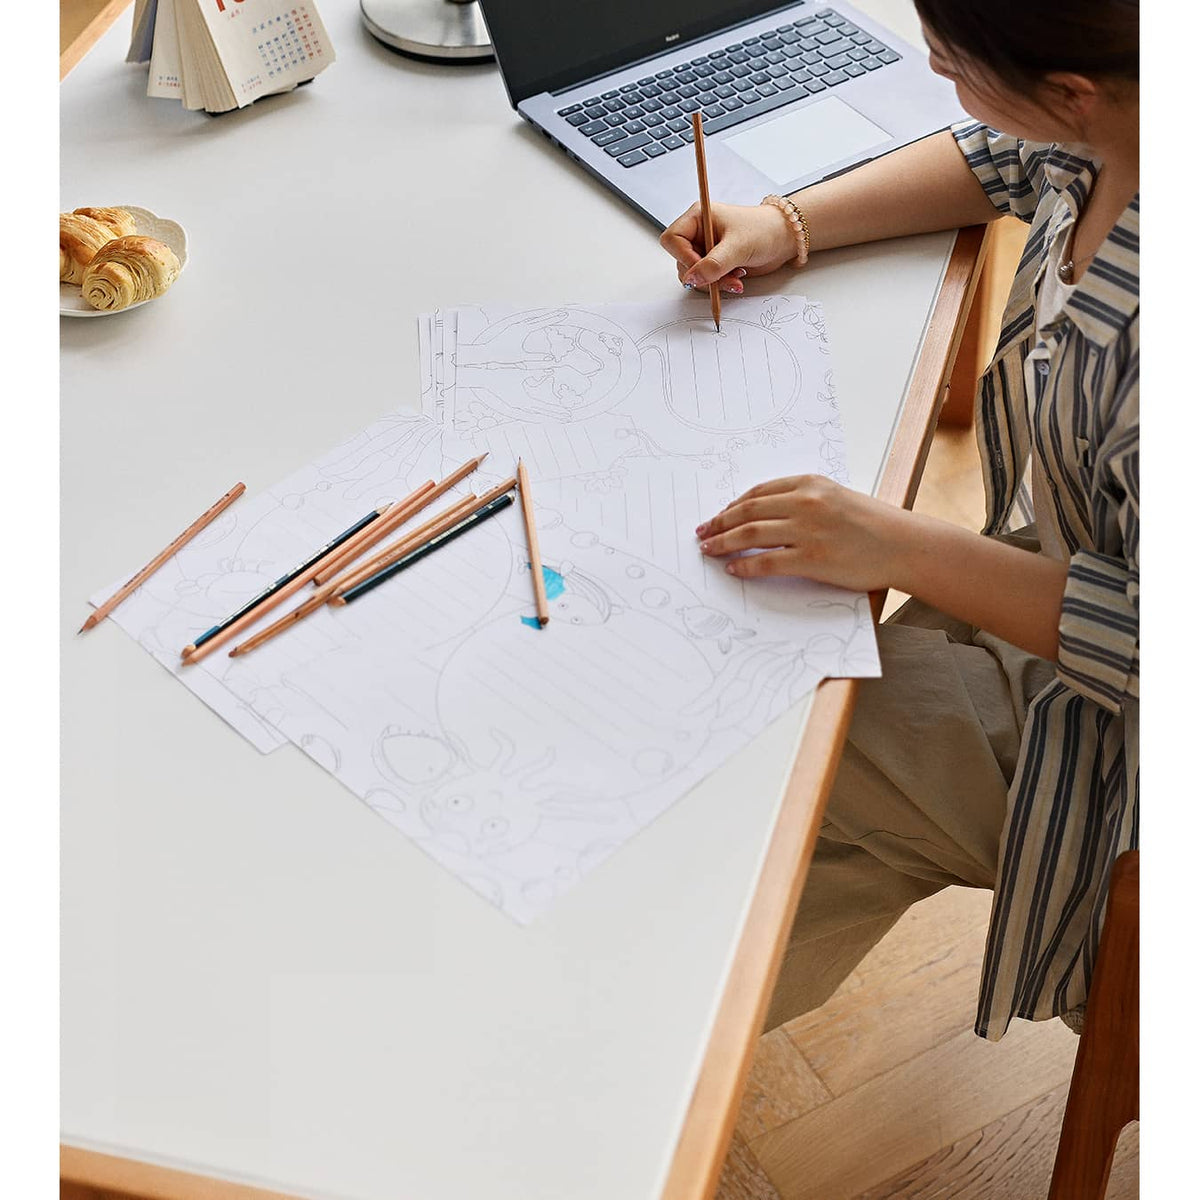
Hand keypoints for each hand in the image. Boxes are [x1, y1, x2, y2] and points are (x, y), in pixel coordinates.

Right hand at [659, 201, 798, 292]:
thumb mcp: (737, 246)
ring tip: (735, 279)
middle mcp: (698, 233)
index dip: (683, 257)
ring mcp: (705, 249)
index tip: (701, 269)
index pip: (672, 240)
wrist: (784, 239)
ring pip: (693, 276)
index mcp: (698, 217)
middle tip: (723, 277)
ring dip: (713, 283)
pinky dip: (719, 286)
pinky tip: (736, 280)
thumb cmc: (764, 230)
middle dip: (703, 274)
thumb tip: (690, 279)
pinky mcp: (714, 264)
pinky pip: (705, 281)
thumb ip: (712, 264)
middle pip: (681, 261)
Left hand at [695, 475, 904, 592]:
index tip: (716, 516)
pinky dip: (744, 566)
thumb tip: (762, 514)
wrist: (904, 545)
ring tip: (709, 551)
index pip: (758, 492)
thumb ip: (802, 500)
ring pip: (750, 535)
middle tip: (702, 534)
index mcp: (810, 483)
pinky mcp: (812, 560)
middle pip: (747, 511)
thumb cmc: (872, 524)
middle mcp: (806, 502)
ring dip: (723, 543)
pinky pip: (766, 563)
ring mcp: (808, 531)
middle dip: (718, 523)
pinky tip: (732, 569)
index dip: (731, 505)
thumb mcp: (835, 497)